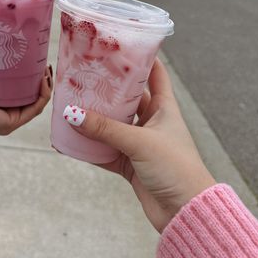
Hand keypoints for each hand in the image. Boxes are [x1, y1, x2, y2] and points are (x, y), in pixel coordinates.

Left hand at [0, 60, 52, 134]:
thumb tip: (3, 51)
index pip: (18, 86)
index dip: (30, 74)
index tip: (36, 59)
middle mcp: (3, 108)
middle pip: (30, 94)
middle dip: (42, 79)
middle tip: (45, 64)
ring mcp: (9, 117)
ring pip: (35, 101)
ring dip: (45, 85)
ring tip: (46, 70)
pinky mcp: (12, 123)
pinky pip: (34, 109)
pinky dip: (43, 95)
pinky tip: (43, 80)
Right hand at [66, 59, 214, 231]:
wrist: (187, 213)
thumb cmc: (176, 168)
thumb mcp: (140, 143)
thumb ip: (106, 129)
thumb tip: (72, 114)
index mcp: (164, 108)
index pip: (155, 74)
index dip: (141, 58)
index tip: (120, 44)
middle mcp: (152, 122)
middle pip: (127, 98)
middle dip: (107, 88)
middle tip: (84, 74)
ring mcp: (140, 144)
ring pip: (112, 125)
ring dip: (94, 118)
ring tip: (71, 104)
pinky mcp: (131, 165)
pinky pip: (105, 151)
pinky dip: (89, 148)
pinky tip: (71, 141)